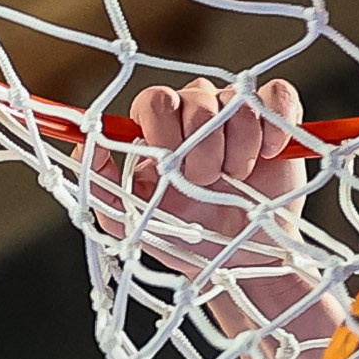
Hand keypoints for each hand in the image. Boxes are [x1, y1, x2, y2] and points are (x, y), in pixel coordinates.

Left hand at [104, 73, 337, 358]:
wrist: (243, 262)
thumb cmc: (187, 241)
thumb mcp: (133, 224)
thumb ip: (102, 187)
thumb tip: (81, 148)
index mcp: (157, 129)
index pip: (155, 101)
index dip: (165, 133)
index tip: (172, 172)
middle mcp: (194, 112)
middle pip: (197, 97)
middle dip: (203, 146)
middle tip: (206, 182)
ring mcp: (235, 113)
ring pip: (237, 102)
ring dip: (239, 146)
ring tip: (237, 178)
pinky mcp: (275, 119)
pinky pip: (277, 96)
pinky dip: (276, 120)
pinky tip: (269, 153)